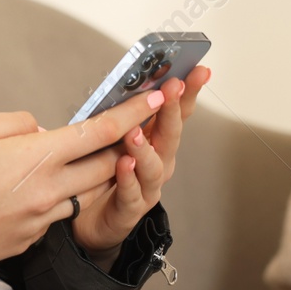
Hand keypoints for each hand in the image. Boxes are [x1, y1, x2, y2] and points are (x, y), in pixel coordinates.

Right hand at [0, 88, 168, 275]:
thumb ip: (18, 122)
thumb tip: (41, 130)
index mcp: (39, 157)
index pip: (101, 131)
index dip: (134, 113)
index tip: (157, 99)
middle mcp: (50, 190)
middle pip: (106, 166)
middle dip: (119, 147)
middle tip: (123, 130)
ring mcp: (43, 218)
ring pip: (83, 192)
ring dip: (85, 175)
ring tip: (62, 162)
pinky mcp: (32, 239)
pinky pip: (56, 213)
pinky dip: (53, 198)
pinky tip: (23, 193)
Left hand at [71, 66, 210, 255]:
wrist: (92, 218)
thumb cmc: (103, 173)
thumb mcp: (114, 136)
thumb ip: (122, 113)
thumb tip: (123, 79)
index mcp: (157, 141)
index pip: (178, 112)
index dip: (189, 92)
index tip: (198, 71)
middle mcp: (160, 162)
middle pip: (171, 135)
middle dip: (173, 110)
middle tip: (172, 88)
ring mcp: (148, 187)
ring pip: (153, 167)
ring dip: (145, 147)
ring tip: (134, 132)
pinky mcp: (130, 209)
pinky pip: (131, 194)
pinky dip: (128, 180)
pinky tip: (123, 165)